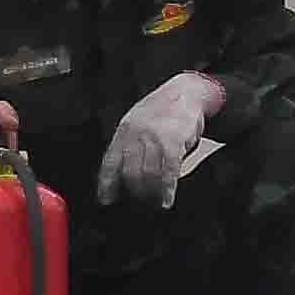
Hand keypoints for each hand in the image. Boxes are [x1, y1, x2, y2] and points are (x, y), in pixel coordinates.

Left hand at [98, 72, 225, 205]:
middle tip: (141, 203)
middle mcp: (136, 134)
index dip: (107, 184)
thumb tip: (123, 172)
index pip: (110, 163)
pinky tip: (166, 201)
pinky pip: (168, 172)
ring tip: (154, 202)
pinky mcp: (174, 142)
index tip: (107, 201)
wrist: (187, 91)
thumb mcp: (138, 120)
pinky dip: (167, 190)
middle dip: (135, 192)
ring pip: (148, 175)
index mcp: (124, 130)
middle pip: (130, 173)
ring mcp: (154, 138)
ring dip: (151, 193)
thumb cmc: (163, 108)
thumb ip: (130, 143)